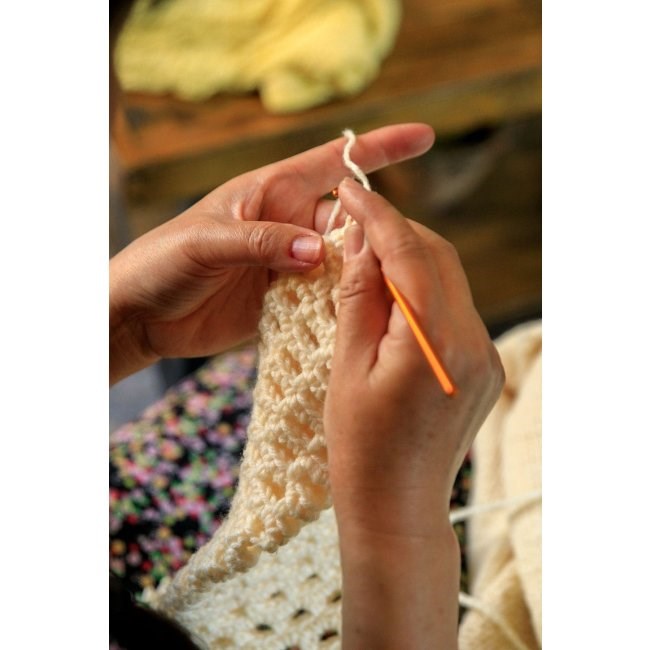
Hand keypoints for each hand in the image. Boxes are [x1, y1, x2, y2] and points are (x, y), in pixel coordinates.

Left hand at [110, 124, 434, 384]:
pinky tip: (359, 313)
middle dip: (379, 229)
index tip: (423, 138)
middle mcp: (285, 223)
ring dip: (364, 271)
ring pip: (342, 260)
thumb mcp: (207, 243)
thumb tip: (320, 250)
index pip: (333, 163)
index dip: (379, 149)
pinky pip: (322, 295)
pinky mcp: (281, 297)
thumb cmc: (162, 262)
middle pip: (348, 218)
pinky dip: (341, 302)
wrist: (141, 313)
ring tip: (388, 287)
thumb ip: (263, 242)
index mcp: (270, 193)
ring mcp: (286, 262)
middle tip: (405, 251)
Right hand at [324, 178, 504, 648]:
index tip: (350, 189)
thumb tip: (363, 239)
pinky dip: (423, 289)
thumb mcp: (346, 366)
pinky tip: (392, 295)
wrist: (397, 505)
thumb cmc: (360, 446)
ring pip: (449, 278)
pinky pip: (454, 307)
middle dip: (396, 231)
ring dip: (410, 258)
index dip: (378, 215)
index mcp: (434, 343)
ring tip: (367, 256)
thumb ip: (360, 297)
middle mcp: (473, 342)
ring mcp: (484, 354)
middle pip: (438, 257)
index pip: (409, 254)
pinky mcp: (482, 364)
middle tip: (354, 222)